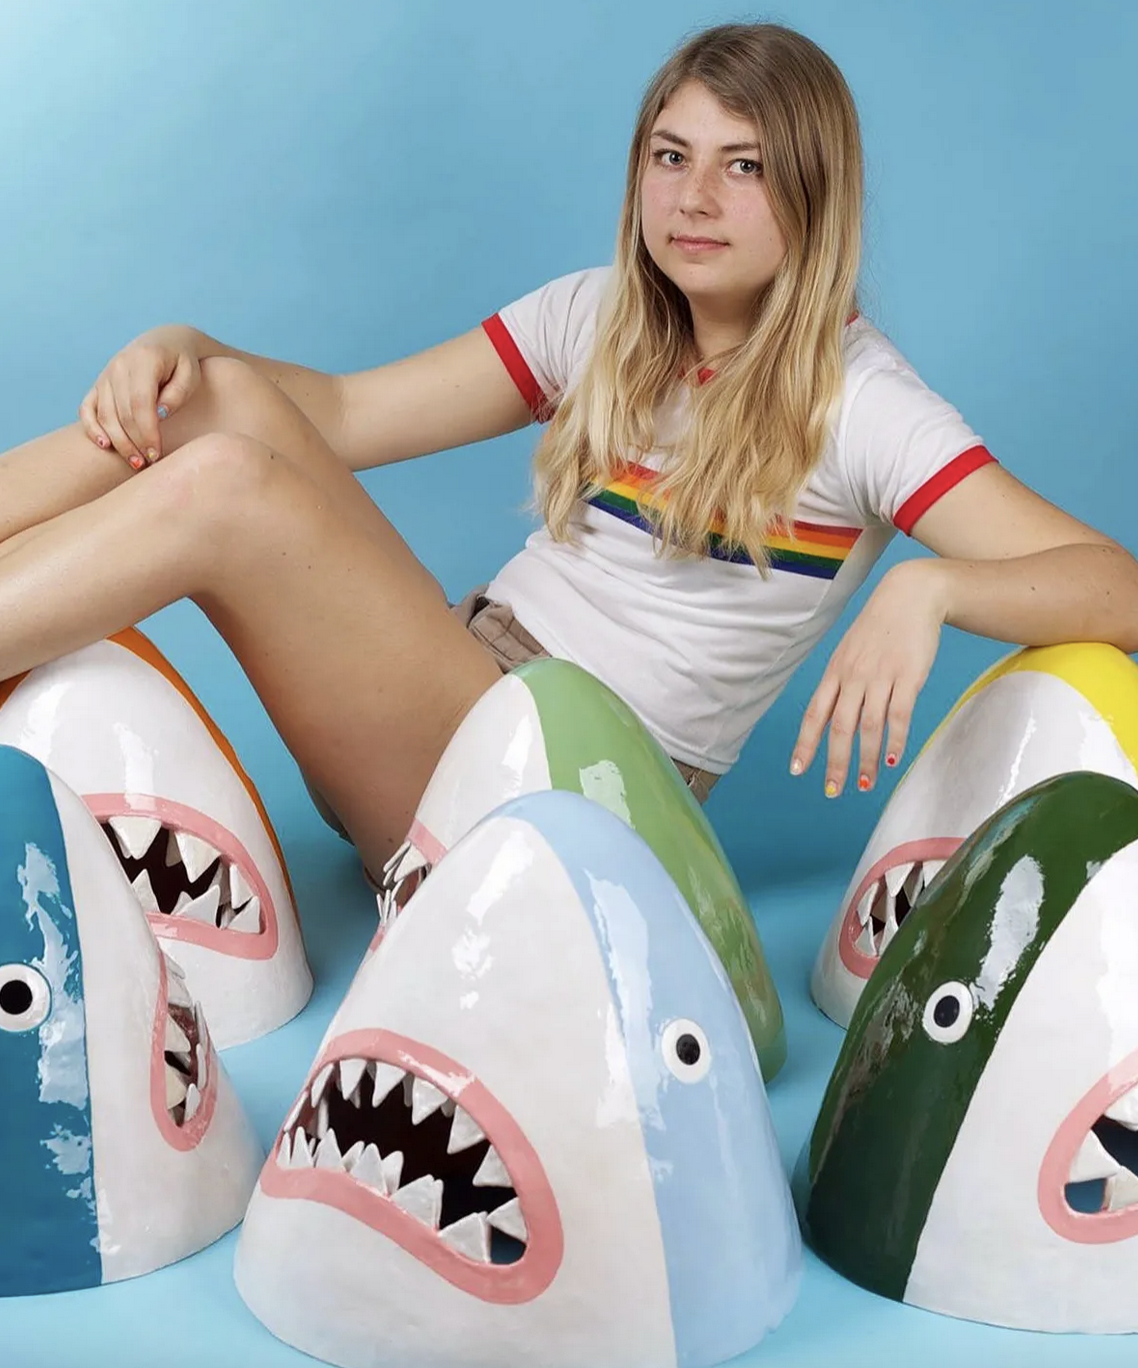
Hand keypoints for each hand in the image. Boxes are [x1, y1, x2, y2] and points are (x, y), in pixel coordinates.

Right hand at [79, 325, 202, 470]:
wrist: (164, 342)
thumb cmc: (182, 363)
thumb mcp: (190, 374)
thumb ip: (177, 393)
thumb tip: (160, 415)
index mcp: (144, 360)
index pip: (141, 403)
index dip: (147, 432)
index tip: (157, 453)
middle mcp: (119, 366)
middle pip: (122, 413)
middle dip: (135, 442)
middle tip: (149, 464)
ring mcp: (106, 375)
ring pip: (105, 414)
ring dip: (118, 442)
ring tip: (135, 462)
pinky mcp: (98, 385)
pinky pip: (87, 408)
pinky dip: (92, 428)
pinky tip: (105, 445)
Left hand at [790, 559, 948, 795]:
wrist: (909, 596)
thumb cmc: (877, 629)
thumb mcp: (849, 653)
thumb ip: (841, 686)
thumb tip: (831, 721)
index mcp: (835, 673)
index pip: (814, 714)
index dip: (805, 743)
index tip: (798, 770)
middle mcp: (853, 677)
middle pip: (839, 727)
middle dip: (835, 762)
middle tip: (832, 791)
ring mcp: (881, 676)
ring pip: (868, 726)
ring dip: (865, 759)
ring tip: (863, 785)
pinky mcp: (908, 676)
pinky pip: (899, 714)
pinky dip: (894, 740)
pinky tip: (890, 760)